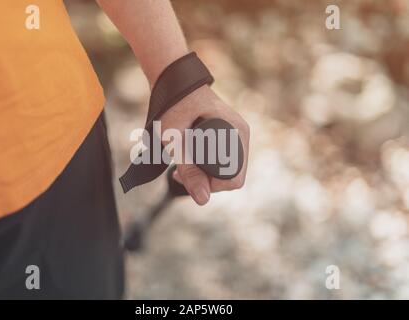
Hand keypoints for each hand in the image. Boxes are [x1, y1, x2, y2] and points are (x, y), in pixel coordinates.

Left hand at [160, 85, 249, 204]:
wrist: (174, 81)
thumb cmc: (173, 104)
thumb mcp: (176, 141)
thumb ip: (189, 170)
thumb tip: (203, 200)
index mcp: (237, 133)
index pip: (235, 178)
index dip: (211, 185)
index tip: (187, 176)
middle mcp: (241, 134)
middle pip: (232, 176)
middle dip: (206, 181)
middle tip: (179, 173)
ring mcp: (236, 134)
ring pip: (227, 170)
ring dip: (205, 174)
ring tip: (179, 169)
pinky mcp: (228, 135)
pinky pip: (224, 160)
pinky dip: (207, 166)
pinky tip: (188, 162)